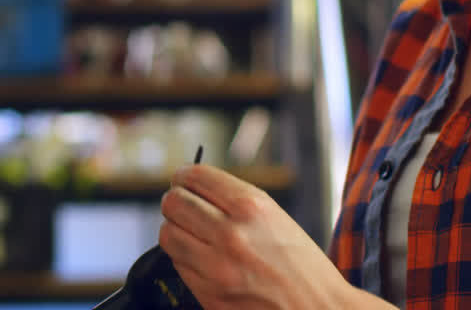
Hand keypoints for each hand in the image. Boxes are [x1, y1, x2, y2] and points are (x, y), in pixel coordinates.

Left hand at [159, 164, 389, 309]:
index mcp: (251, 207)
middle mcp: (231, 234)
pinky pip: (178, 264)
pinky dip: (184, 258)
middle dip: (175, 200)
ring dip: (175, 229)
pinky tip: (201, 257)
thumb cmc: (303, 265)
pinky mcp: (209, 294)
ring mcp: (217, 267)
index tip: (182, 179)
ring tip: (189, 232)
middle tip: (182, 205)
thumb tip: (195, 187)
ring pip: (167, 233)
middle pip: (173, 203)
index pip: (195, 177)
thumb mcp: (275, 217)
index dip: (184, 175)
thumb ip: (235, 199)